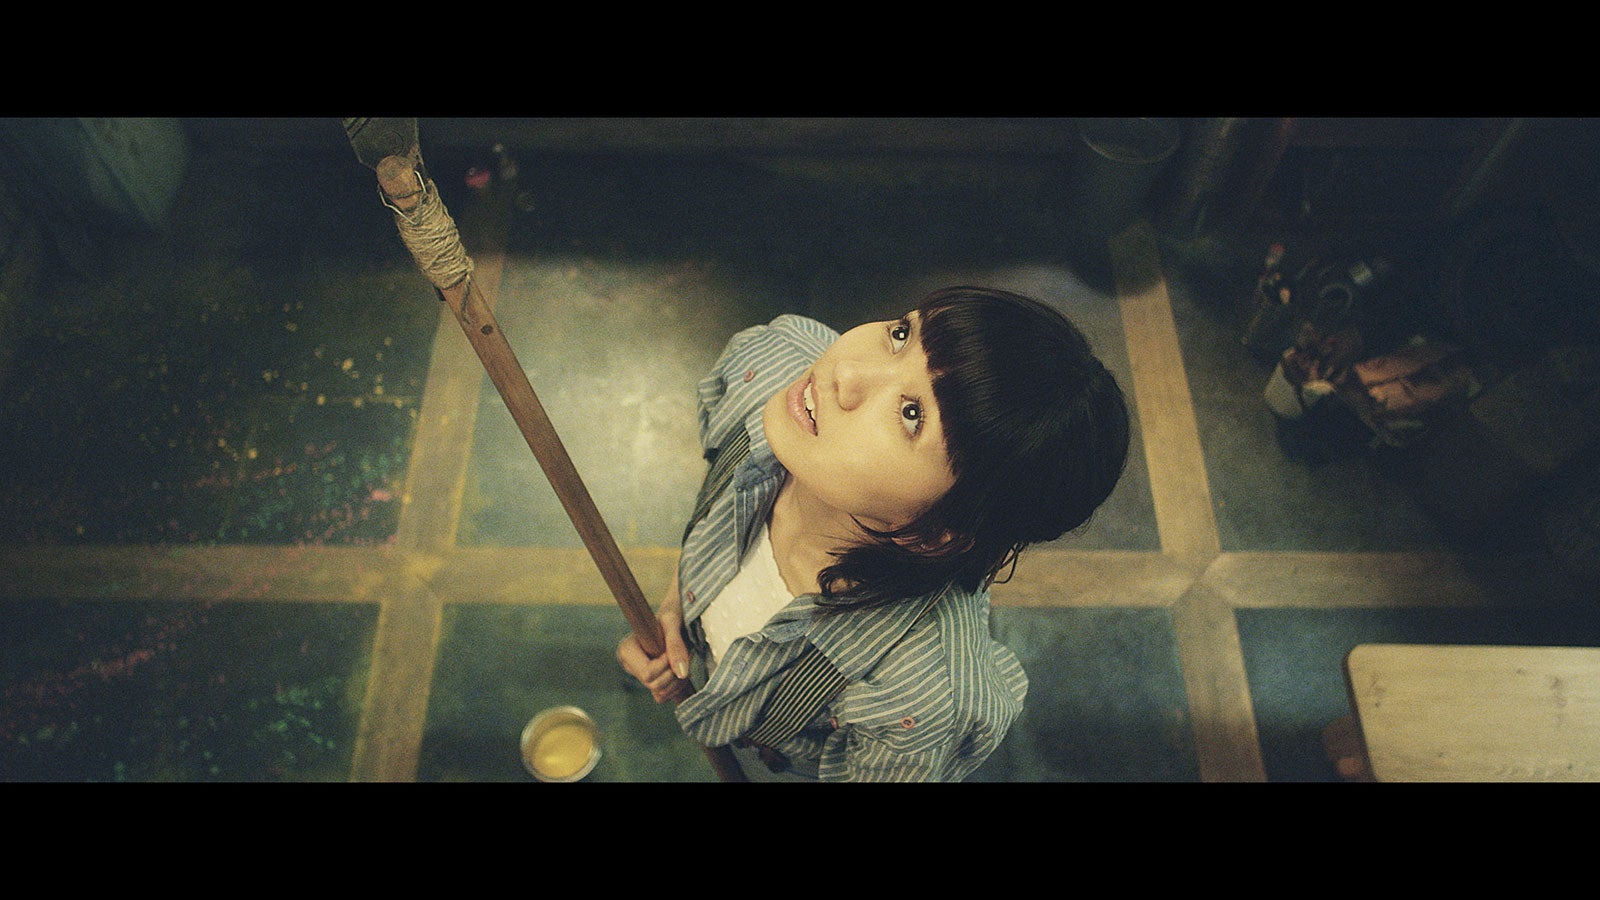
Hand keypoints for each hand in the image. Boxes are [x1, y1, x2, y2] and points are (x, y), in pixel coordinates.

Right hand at [616, 576, 692, 703]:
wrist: (678, 612)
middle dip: (674, 673)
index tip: (674, 648)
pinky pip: (663, 696)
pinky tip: (682, 671)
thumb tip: (681, 673)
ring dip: (679, 681)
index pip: (647, 673)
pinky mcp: (651, 681)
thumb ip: (676, 645)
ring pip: (660, 694)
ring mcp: (640, 675)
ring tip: (685, 660)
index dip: (666, 665)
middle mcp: (630, 665)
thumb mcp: (673, 622)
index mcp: (627, 650)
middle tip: (684, 655)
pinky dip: (677, 687)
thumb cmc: (672, 612)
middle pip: (654, 685)